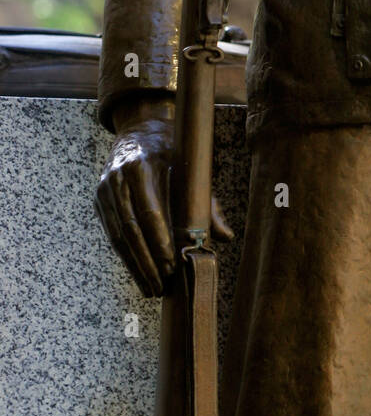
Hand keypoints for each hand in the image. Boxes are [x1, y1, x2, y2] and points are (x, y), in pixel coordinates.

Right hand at [95, 94, 232, 297]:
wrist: (140, 126)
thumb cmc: (173, 148)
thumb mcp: (192, 166)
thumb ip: (208, 202)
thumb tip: (225, 237)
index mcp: (142, 166)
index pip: (149, 212)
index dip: (159, 241)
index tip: (172, 265)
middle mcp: (118, 178)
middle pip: (130, 229)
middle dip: (146, 261)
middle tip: (161, 286)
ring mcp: (105, 189)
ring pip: (117, 235)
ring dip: (134, 265)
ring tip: (150, 288)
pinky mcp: (100, 199)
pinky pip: (111, 232)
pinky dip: (125, 255)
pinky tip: (139, 273)